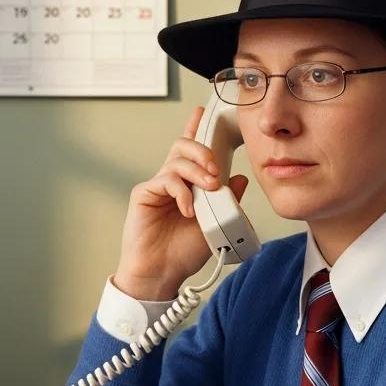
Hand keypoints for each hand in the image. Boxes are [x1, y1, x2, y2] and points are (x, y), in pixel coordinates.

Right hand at [114, 105, 249, 300]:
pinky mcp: (144, 194)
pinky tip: (188, 209)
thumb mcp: (215, 225)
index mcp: (187, 185)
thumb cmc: (182, 253)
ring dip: (198, 170)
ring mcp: (157, 186)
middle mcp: (171, 181)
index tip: (203, 111)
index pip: (192, 151)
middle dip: (204, 149)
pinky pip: (165, 179)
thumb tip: (241, 179)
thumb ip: (227, 201)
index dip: (196, 129)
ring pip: (177, 160)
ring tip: (208, 188)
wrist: (161, 274)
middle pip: (184, 147)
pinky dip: (181, 192)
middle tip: (217, 168)